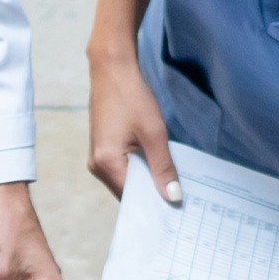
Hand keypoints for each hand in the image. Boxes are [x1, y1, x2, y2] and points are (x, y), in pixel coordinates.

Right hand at [87, 54, 179, 204]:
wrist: (112, 69)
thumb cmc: (132, 97)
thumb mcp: (155, 133)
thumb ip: (163, 167)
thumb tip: (173, 198)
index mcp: (106, 164)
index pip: (133, 197)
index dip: (155, 204)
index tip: (178, 210)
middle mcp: (97, 166)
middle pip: (129, 192)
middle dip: (153, 194)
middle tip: (181, 198)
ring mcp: (98, 158)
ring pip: (127, 180)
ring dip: (148, 180)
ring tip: (172, 182)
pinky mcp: (103, 150)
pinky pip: (123, 168)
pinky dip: (141, 169)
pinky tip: (158, 165)